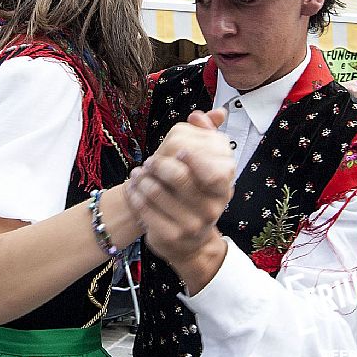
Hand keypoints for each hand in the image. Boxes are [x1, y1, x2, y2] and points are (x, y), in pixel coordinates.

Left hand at [127, 109, 233, 264]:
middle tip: (150, 160)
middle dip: (158, 163)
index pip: (213, 170)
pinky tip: (134, 186)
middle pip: (178, 176)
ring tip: (138, 172)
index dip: (194, 156)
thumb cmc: (195, 196)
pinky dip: (135, 193)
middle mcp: (211, 209)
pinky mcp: (169, 236)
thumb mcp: (206, 170)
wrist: (189, 243)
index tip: (178, 149)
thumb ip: (209, 138)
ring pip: (156, 191)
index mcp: (223, 189)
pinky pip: (144, 208)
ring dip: (142, 178)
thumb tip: (210, 112)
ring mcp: (191, 225)